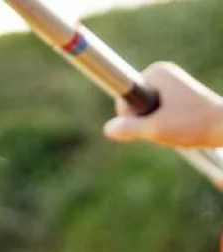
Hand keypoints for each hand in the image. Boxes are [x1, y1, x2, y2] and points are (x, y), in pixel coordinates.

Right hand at [104, 62, 222, 148]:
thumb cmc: (192, 124)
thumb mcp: (156, 129)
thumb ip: (130, 128)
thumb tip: (108, 129)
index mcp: (157, 73)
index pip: (125, 96)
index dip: (130, 116)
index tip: (148, 123)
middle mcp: (163, 73)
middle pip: (135, 104)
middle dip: (143, 121)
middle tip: (165, 126)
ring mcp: (170, 84)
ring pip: (146, 111)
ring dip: (153, 125)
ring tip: (173, 127)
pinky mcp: (176, 95)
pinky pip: (156, 112)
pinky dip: (161, 124)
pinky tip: (176, 127)